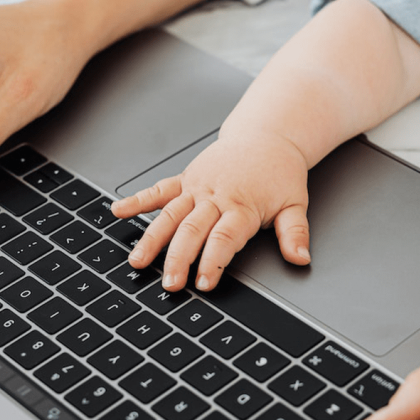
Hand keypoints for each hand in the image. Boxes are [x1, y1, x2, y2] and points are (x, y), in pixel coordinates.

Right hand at [110, 132, 312, 291]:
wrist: (267, 136)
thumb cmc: (279, 172)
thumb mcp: (295, 204)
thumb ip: (295, 234)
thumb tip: (300, 258)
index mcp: (241, 205)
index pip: (224, 238)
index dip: (212, 261)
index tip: (203, 283)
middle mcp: (215, 196)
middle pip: (192, 231)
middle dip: (178, 259)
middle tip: (169, 283)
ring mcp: (197, 187)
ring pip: (170, 215)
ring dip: (153, 239)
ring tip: (138, 261)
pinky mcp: (186, 179)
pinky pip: (160, 190)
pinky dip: (139, 200)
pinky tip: (118, 211)